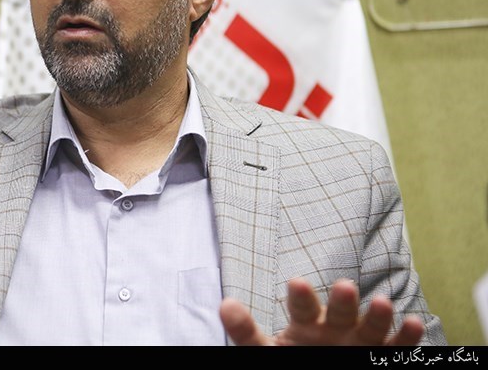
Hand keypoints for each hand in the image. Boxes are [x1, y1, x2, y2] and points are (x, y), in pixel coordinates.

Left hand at [219, 277, 424, 345]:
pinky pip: (396, 347)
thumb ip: (246, 330)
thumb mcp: (265, 349)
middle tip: (345, 285)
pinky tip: (414, 323)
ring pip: (372, 326)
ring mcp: (361, 340)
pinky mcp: (381, 356)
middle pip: (340, 312)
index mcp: (306, 322)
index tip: (296, 282)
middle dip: (343, 301)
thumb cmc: (293, 356)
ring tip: (384, 302)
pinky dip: (406, 337)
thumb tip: (224, 305)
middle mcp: (336, 327)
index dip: (301, 296)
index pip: (302, 307)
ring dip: (379, 316)